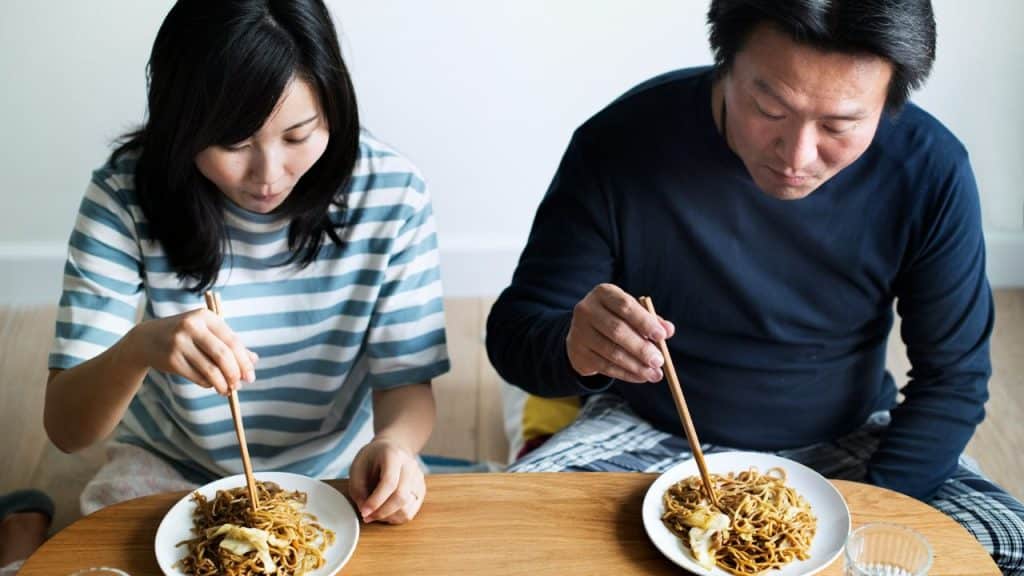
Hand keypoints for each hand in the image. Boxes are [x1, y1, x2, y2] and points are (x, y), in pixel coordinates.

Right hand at [128, 308, 257, 394]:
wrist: (147, 338)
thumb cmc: (186, 336)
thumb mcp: (207, 333)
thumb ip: (230, 344)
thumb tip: (254, 360)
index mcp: (206, 316)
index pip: (232, 341)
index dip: (244, 361)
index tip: (251, 376)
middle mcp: (192, 326)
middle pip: (223, 355)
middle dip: (235, 373)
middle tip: (240, 385)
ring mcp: (180, 342)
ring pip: (210, 369)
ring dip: (222, 384)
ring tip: (228, 390)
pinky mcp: (171, 359)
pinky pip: (197, 376)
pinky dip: (208, 384)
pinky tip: (212, 385)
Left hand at [348, 438, 424, 524]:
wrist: (390, 449)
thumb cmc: (371, 459)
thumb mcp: (357, 468)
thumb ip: (358, 490)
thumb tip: (366, 512)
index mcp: (394, 455)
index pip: (390, 482)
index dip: (376, 501)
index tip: (364, 511)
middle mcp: (410, 466)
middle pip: (401, 497)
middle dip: (382, 512)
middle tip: (367, 516)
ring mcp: (418, 479)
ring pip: (407, 508)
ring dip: (388, 516)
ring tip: (375, 513)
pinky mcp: (421, 491)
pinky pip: (410, 512)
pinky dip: (395, 517)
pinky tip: (385, 512)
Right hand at [566, 283, 675, 382]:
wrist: (583, 332)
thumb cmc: (614, 318)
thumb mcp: (631, 313)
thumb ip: (651, 320)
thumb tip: (669, 330)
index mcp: (603, 293)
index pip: (625, 306)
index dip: (644, 321)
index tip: (662, 336)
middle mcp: (587, 310)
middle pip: (617, 330)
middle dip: (641, 348)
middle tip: (659, 361)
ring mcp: (579, 332)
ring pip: (611, 352)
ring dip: (636, 365)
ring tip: (654, 374)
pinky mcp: (578, 353)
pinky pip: (605, 366)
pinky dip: (626, 374)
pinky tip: (641, 377)